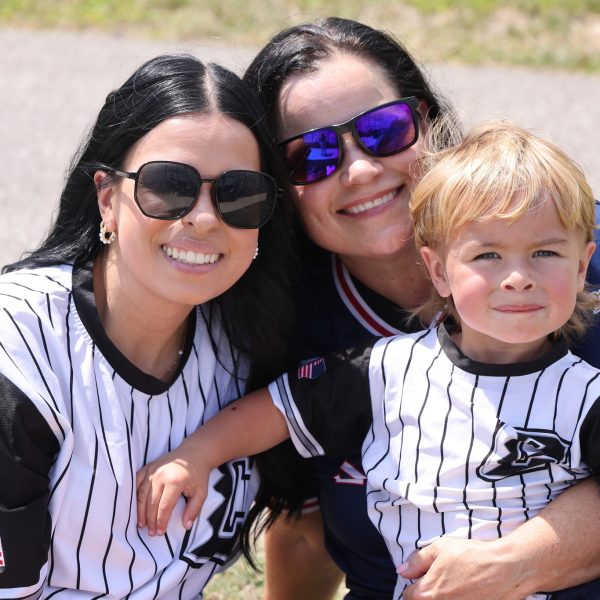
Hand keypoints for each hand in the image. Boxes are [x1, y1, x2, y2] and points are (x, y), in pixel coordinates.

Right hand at [136, 448, 209, 535]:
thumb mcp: (201, 492)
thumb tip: (186, 526)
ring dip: (140, 512)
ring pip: (141, 495)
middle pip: (151, 503)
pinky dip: (134, 496)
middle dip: (150, 520)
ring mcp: (153, 470)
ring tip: (142, 524)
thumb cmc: (198, 474)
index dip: (161, 522)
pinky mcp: (148, 467)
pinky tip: (135, 507)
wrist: (194, 453)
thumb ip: (194, 510)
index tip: (160, 533)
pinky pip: (136, 483)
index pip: (164, 507)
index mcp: (175, 481)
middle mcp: (161, 475)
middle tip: (151, 533)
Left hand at [399, 537, 531, 599]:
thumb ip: (417, 560)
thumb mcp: (439, 548)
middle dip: (426, 594)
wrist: (505, 569)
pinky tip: (465, 591)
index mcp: (427, 592)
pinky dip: (458, 599)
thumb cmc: (472, 556)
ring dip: (441, 597)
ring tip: (454, 585)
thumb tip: (403, 571)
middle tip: (439, 581)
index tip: (422, 578)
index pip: (408, 595)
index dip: (414, 584)